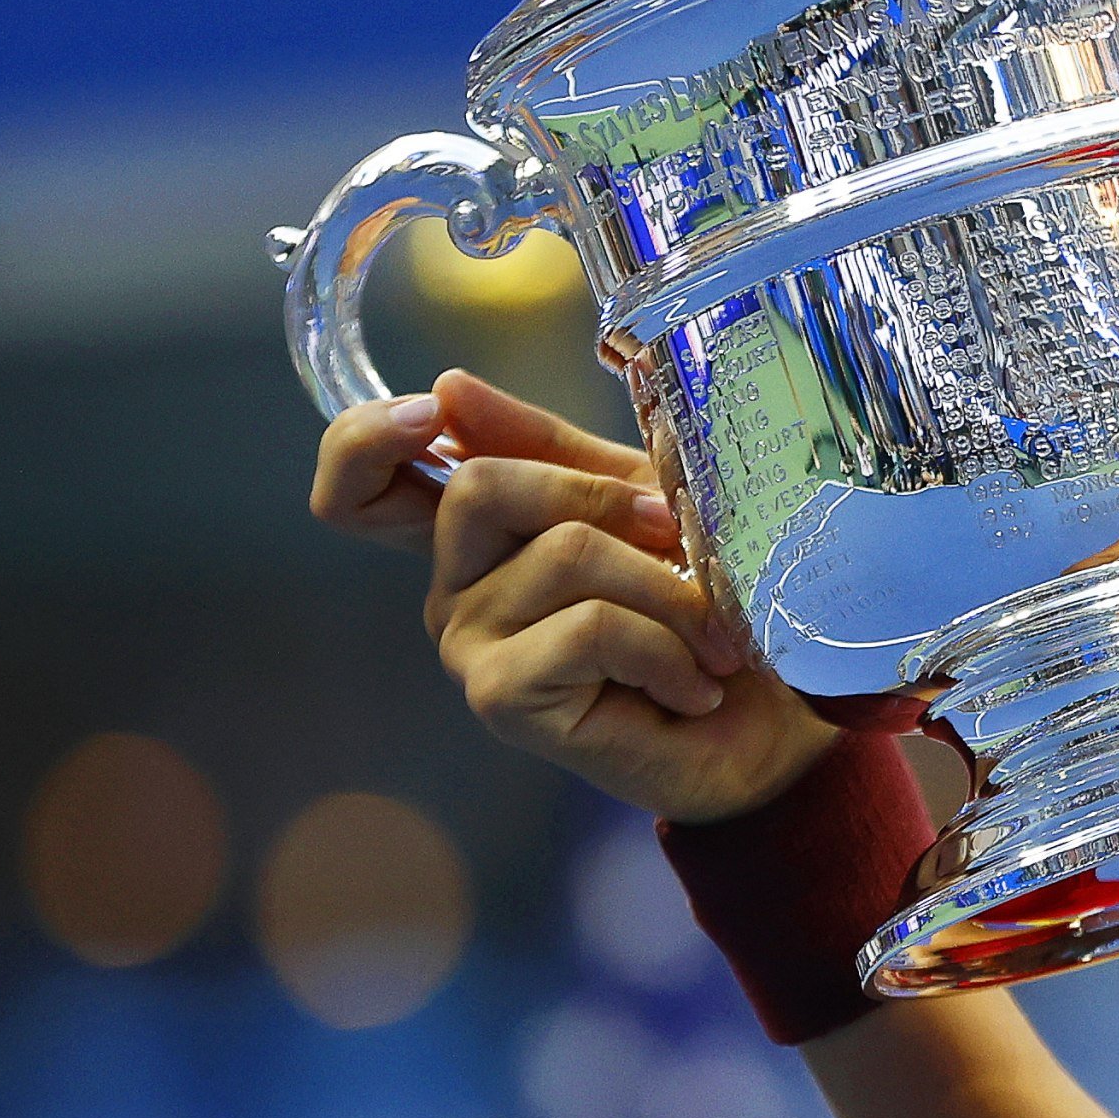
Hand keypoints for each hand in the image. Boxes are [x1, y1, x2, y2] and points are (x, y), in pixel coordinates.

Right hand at [317, 368, 836, 824]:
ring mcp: (467, 644)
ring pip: (565, 555)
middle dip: (602, 498)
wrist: (760, 731)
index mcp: (477, 535)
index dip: (367, 437)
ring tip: (713, 639)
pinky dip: (666, 650)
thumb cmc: (703, 614)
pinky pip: (590, 627)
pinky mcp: (499, 696)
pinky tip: (692, 687)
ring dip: (671, 592)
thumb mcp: (640, 506)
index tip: (433, 411)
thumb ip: (553, 451)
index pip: (358, 481)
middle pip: (481, 486)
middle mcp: (452, 587)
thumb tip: (451, 387)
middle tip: (683, 541)